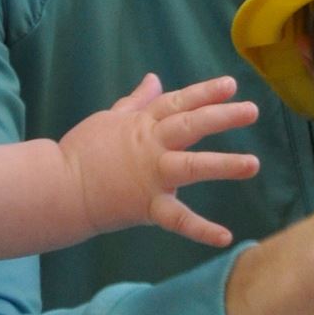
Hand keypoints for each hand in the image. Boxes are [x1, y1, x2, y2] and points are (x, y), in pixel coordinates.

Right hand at [59, 73, 259, 247]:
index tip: (231, 85)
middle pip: (190, 125)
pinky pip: (177, 219)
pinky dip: (201, 229)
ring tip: (252, 164)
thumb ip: (137, 101)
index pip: (178, 102)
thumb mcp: (110, 118)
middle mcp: (151, 146)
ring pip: (191, 166)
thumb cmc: (83, 152)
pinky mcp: (147, 206)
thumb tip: (154, 78)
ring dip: (223, 164)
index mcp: (143, 124)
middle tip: (253, 110)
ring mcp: (151, 176)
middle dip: (222, 117)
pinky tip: (225, 236)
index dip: (205, 92)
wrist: (60, 188)